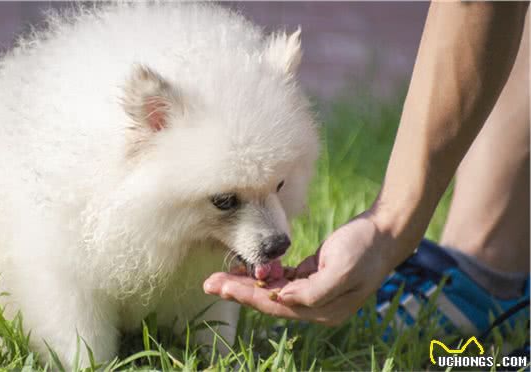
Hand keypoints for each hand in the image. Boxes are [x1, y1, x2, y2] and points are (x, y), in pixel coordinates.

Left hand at [203, 212, 410, 324]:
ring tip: (219, 278)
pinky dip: (262, 274)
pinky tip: (245, 269)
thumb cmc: (365, 247)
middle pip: (269, 300)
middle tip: (209, 284)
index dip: (247, 296)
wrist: (385, 231)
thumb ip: (312, 290)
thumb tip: (281, 298)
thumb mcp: (342, 268)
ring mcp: (313, 293)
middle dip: (238, 291)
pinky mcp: (311, 277)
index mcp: (324, 310)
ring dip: (246, 283)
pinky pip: (281, 280)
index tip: (221, 286)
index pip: (276, 305)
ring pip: (271, 290)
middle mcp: (316, 307)